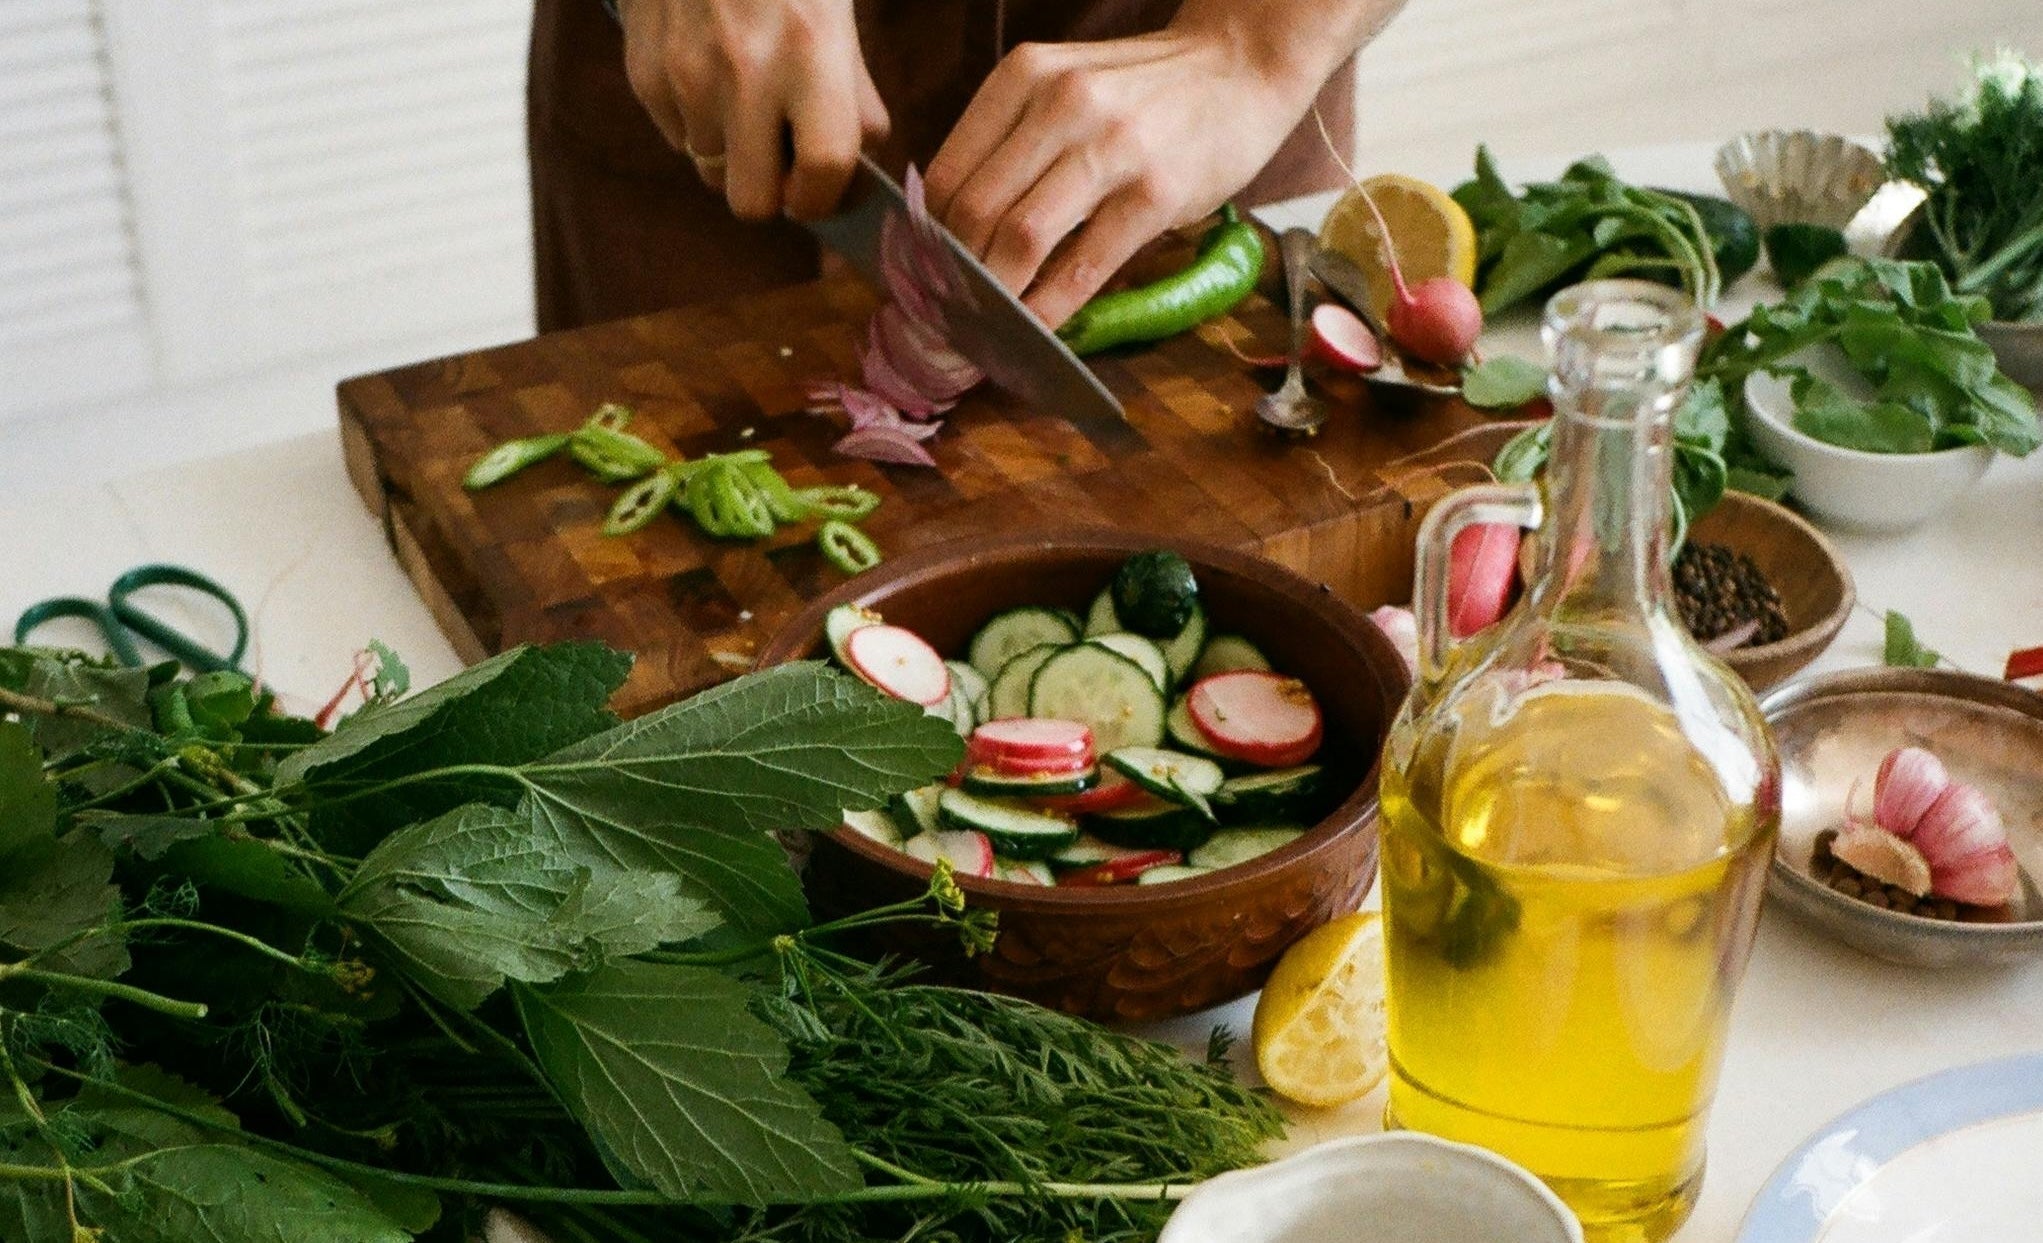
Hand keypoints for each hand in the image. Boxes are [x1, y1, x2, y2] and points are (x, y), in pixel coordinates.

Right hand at [617, 0, 889, 220]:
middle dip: (769, 191)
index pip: (823, 172)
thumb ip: (855, 102)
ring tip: (742, 96)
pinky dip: (695, 121)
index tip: (819, 191)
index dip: (823, 198)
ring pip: (709, 171)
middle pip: (751, 202)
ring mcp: (686, 76)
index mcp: (810, 54)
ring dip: (730, 151)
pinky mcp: (644, 72)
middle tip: (779, 159)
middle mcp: (745, 72)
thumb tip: (852, 181)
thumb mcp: (838, 19)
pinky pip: (675, 137)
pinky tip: (707, 71)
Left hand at [923, 31, 1312, 325]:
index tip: (922, 280)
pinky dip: (1050, 308)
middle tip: (946, 318)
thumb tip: (954, 229)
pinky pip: (1084, 265)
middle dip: (952, 277)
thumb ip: (1012, 141)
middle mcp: (1061, 105)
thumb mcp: (1065, 87)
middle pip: (975, 211)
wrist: (1240, 66)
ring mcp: (1111, 148)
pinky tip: (1036, 332)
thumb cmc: (1145, 91)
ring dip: (994, 298)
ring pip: (1020, 238)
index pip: (947, 175)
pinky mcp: (1155, 193)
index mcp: (1024, 77)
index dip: (925, 240)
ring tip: (982, 330)